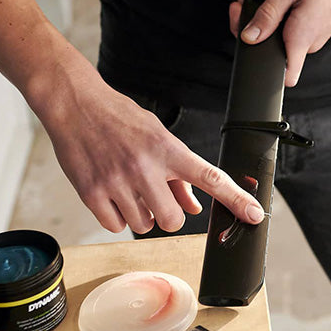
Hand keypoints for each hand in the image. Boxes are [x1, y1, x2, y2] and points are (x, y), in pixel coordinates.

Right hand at [35, 69, 265, 234]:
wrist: (76, 104)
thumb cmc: (120, 118)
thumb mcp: (158, 136)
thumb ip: (178, 175)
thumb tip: (195, 207)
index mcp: (168, 150)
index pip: (211, 178)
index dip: (236, 199)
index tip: (255, 215)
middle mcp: (145, 167)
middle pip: (174, 220)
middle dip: (171, 216)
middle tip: (159, 200)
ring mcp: (117, 181)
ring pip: (144, 225)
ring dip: (143, 216)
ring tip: (132, 191)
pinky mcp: (92, 192)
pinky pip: (116, 225)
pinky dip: (118, 217)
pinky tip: (114, 196)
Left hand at [228, 0, 330, 85]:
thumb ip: (268, 12)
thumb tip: (250, 35)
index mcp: (299, 37)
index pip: (280, 75)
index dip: (257, 60)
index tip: (246, 36)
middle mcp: (307, 44)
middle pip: (271, 47)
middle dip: (253, 23)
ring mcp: (313, 39)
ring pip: (280, 35)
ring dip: (267, 16)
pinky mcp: (315, 32)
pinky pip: (293, 29)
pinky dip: (282, 14)